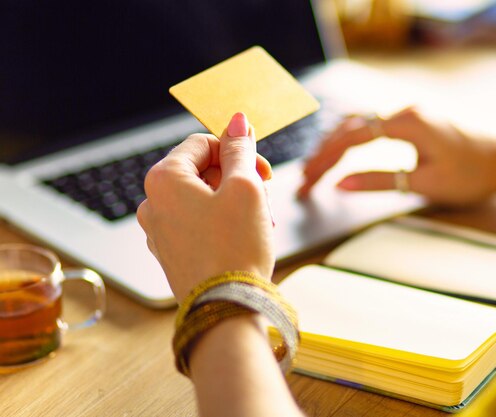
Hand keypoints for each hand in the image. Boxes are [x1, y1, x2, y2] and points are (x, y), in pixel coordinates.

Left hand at [137, 113, 274, 302]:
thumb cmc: (236, 247)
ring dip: (233, 201)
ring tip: (260, 219)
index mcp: (164, 179)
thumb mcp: (245, 187)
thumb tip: (237, 121)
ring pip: (202, 198)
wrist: (226, 308)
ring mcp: (159, 231)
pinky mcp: (171, 253)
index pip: (202, 143)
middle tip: (264, 194)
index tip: (261, 168)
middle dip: (237, 178)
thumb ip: (239, 149)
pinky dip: (222, 222)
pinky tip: (244, 236)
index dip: (236, 150)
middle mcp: (153, 203)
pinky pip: (197, 224)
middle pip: (200, 171)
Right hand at [298, 106, 495, 205]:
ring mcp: (410, 112)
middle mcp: (405, 110)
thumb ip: (380, 182)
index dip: (325, 161)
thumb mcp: (426, 184)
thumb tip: (341, 185)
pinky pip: (373, 124)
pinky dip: (352, 139)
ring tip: (316, 167)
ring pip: (359, 122)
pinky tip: (343, 152)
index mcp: (407, 123)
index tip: (308, 181)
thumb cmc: (475, 173)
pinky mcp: (415, 119)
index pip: (352, 139)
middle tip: (306, 180)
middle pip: (350, 128)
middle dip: (324, 154)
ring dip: (335, 144)